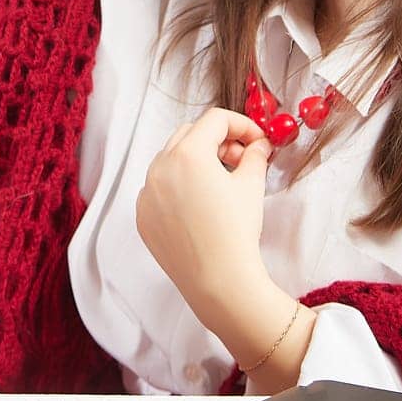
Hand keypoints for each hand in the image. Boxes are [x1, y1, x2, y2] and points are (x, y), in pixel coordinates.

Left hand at [135, 107, 272, 307]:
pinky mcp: (142, 215)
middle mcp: (160, 167)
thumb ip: (255, 155)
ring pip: (170, 160)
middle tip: (241, 159)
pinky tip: (199, 205)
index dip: (241, 125)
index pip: (215, 120)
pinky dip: (178, 186)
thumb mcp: (251, 186)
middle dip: (218, 140)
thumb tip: (259, 145)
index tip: (256, 140)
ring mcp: (146, 192)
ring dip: (196, 161)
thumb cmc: (235, 232)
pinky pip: (158, 188)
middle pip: (190, 134)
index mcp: (187, 154)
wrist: (218, 280)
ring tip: (220, 183)